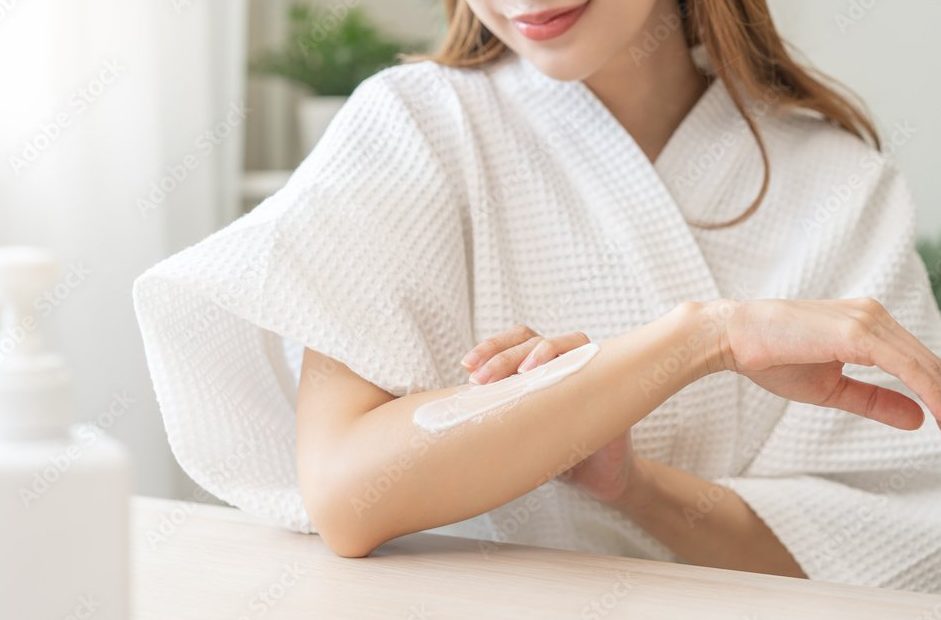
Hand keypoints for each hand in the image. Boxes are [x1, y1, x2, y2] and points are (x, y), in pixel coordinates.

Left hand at [460, 325, 636, 501]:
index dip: (491, 347)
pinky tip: (558, 377)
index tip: (466, 366)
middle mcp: (564, 359)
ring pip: (561, 343)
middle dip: (503, 356)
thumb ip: (502, 410)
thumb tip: (459, 410)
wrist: (598, 477)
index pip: (515, 341)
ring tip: (522, 373)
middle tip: (481, 379)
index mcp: (541, 363)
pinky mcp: (609, 384)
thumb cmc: (556, 448)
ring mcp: (588, 367)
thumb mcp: (523, 427)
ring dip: (538, 353)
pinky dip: (574, 365)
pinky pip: (594, 364)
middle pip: (531, 340)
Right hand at [711, 298, 940, 429]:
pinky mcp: (858, 332)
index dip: (939, 395)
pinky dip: (930, 392)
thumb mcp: (832, 389)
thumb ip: (875, 400)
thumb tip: (919, 419)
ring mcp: (868, 321)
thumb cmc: (772, 357)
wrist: (734, 336)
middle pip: (929, 363)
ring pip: (925, 366)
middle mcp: (873, 316)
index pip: (919, 363)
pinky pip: (907, 367)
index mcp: (867, 325)